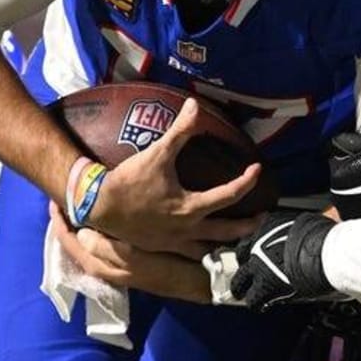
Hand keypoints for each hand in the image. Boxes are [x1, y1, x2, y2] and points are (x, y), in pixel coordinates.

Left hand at [49, 203, 210, 302]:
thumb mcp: (137, 258)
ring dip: (80, 232)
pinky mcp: (133, 265)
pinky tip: (100, 224)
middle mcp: (110, 270)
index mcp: (108, 268)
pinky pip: (104, 249)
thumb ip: (108, 249)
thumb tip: (83, 234)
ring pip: (91, 249)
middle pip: (79, 249)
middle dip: (67, 229)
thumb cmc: (168, 268)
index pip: (75, 247)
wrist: (198, 280)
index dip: (62, 228)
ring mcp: (121, 269)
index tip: (53, 207)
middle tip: (59, 206)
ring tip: (75, 213)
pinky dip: (96, 236)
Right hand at [87, 98, 264, 258]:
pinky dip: (201, 252)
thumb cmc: (130, 180)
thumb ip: (179, 131)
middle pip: (227, 233)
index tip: (257, 169)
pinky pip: (188, 255)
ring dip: (226, 244)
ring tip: (237, 238)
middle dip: (248, 226)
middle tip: (261, 217)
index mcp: (191, 208)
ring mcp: (173, 243)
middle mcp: (187, 229)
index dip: (247, 181)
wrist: (98, 206)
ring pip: (209, 251)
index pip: (229, 195)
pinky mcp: (160, 247)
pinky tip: (203, 245)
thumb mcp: (157, 153)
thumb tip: (195, 105)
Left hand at [229, 210, 336, 311]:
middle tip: (245, 273)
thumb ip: (298, 231)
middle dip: (243, 264)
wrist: (322, 253)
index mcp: (269, 225)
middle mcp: (259, 244)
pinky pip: (253, 300)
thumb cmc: (323, 237)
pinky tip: (261, 306)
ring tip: (244, 294)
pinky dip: (257, 304)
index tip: (257, 251)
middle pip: (240, 255)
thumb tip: (306, 232)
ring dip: (242, 288)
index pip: (255, 234)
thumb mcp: (307, 225)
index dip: (255, 245)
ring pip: (240, 281)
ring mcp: (258, 266)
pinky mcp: (264, 287)